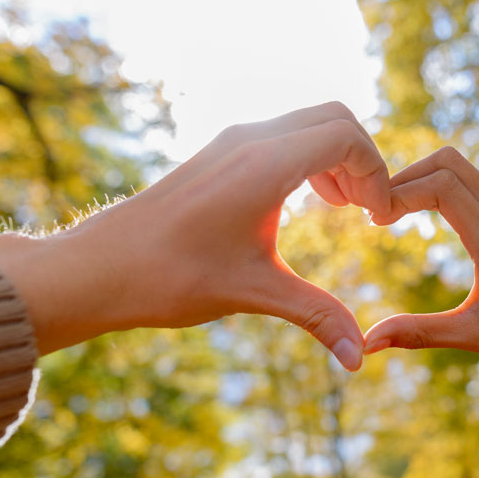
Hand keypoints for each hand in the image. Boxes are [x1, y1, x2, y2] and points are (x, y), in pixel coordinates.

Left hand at [0, 102, 388, 367]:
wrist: (99, 268)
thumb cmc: (170, 277)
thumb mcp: (253, 294)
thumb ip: (317, 317)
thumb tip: (358, 360)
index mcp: (263, 164)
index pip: (346, 137)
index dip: (376, 174)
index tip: (378, 219)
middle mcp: (249, 140)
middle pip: (335, 118)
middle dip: (363, 161)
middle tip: (367, 212)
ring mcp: (232, 142)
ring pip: (309, 123)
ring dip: (337, 159)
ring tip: (344, 210)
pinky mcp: (220, 153)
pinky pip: (283, 134)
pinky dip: (310, 159)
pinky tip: (309, 205)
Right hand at [362, 147, 478, 382]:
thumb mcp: (473, 336)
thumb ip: (418, 334)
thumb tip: (367, 343)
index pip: (442, 186)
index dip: (400, 192)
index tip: (375, 221)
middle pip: (448, 162)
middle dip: (405, 177)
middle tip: (378, 211)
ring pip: (461, 167)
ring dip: (422, 179)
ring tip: (393, 212)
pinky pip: (473, 182)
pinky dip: (441, 186)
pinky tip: (422, 215)